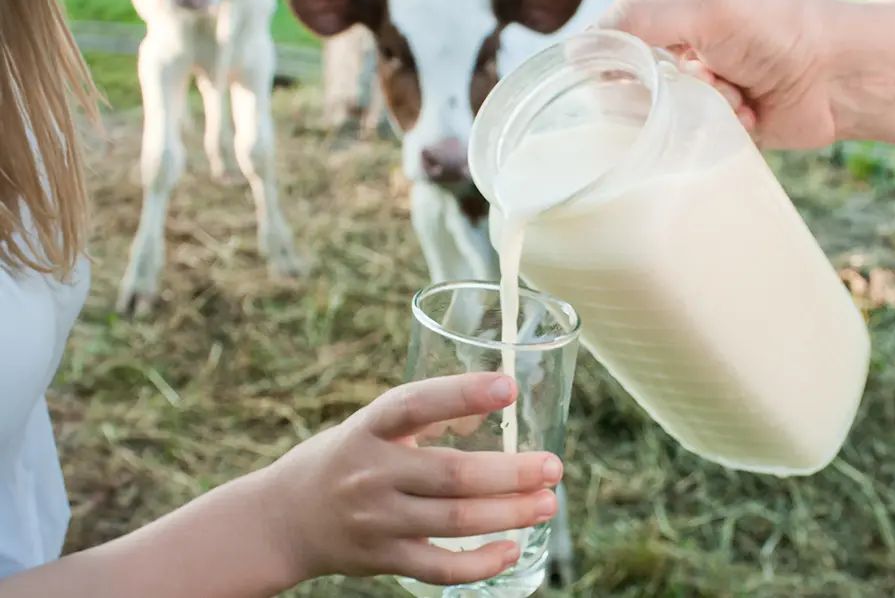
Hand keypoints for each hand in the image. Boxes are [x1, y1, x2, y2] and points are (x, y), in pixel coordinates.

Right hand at [257, 373, 561, 584]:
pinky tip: (511, 549)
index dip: (462, 394)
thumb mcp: (372, 426)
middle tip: (553, 467)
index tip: (508, 387)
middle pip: (452, 474)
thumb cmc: (346, 460)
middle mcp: (371, 472)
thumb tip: (496, 402)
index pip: (415, 404)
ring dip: (509, 513)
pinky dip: (480, 562)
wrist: (282, 519)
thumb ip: (426, 417)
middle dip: (512, 472)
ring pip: (454, 520)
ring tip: (546, 504)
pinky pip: (439, 566)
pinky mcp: (381, 558)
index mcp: (369, 428)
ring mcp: (376, 520)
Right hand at [599, 0, 840, 148]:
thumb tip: (576, 52)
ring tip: (738, 95)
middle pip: (633, 80)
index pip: (611, 35)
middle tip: (712, 76)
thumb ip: (636, 20)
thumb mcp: (702, 4)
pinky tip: (750, 113)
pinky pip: (690, 136)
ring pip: (662, 113)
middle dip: (672, 87)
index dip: (627, 58)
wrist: (838, 76)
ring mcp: (696, 79)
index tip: (661, 66)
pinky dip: (721, 127)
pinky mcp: (715, 117)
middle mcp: (675, 38)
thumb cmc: (776, 29)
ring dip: (702, 107)